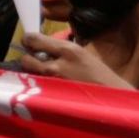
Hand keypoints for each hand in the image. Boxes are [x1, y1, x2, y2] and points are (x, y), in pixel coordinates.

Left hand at [18, 33, 132, 88]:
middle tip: (32, 60)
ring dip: (30, 73)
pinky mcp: (52, 97)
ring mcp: (53, 83)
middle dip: (27, 59)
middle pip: (26, 58)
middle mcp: (57, 65)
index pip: (34, 39)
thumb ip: (61, 51)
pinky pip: (35, 88)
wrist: (112, 98)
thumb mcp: (82, 55)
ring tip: (39, 75)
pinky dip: (36, 86)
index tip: (29, 43)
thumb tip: (42, 48)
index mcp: (68, 50)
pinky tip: (43, 87)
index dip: (28, 41)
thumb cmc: (98, 75)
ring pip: (29, 75)